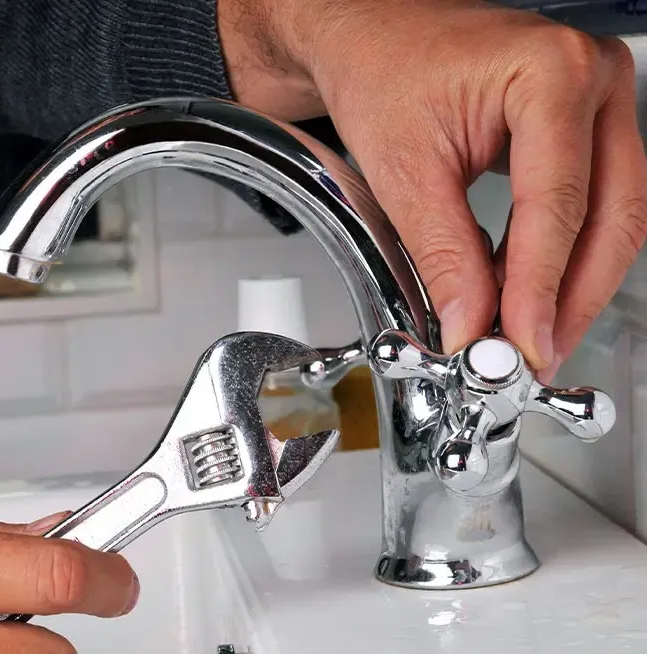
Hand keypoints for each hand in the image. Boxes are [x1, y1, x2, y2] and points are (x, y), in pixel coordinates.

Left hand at [220, 0, 646, 380]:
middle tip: (537, 352)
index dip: (541, 289)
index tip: (524, 344)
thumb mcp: (404, 171)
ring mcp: (595, 98)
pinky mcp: (582, 122)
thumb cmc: (380, 71)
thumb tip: (475, 325)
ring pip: (613, 213)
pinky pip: (592, 200)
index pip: (558, 206)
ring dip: (574, 283)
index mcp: (549, 74)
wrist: (368, 37)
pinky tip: (530, 293)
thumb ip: (446, 254)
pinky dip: (562, 253)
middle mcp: (591, 78)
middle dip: (573, 296)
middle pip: (611, 214)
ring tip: (532, 334)